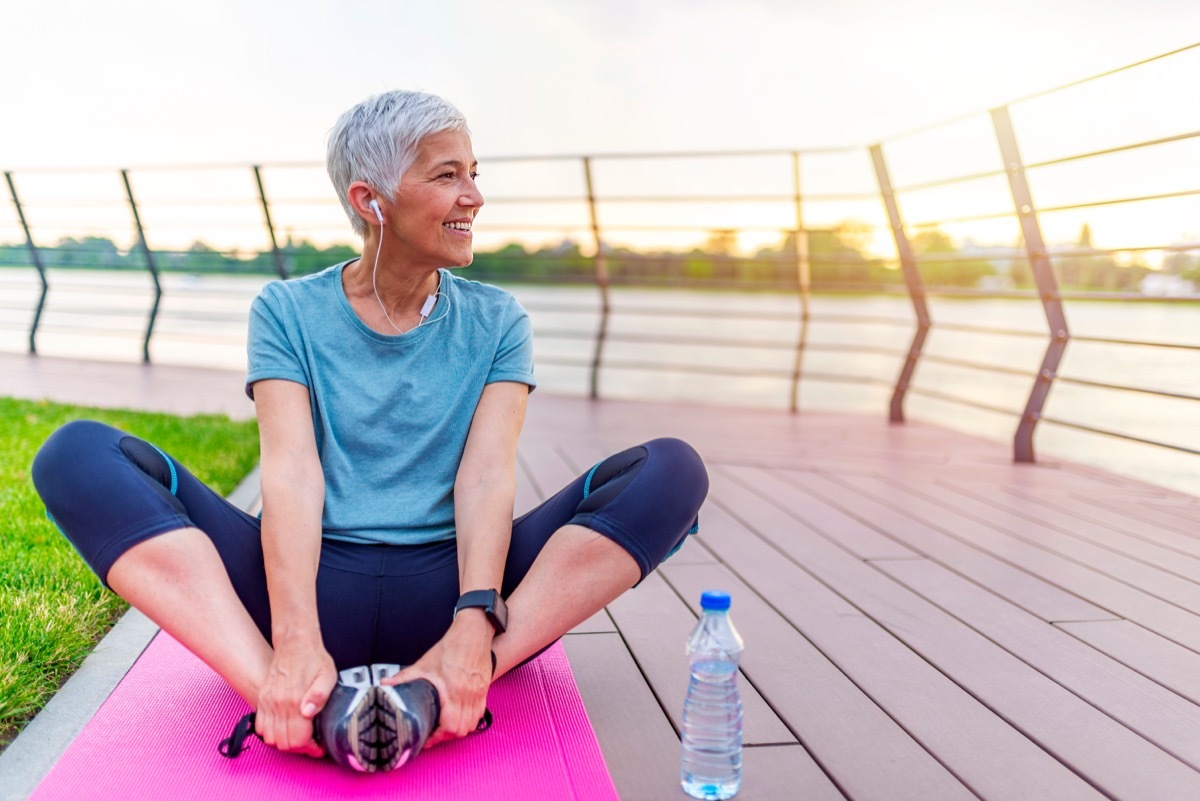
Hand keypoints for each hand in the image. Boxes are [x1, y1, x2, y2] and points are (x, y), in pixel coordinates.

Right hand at [255, 638, 337, 757]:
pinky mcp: (262, 699)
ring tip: (299, 735)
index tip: (318, 746)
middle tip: (310, 741)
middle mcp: (278, 704)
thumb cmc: (314, 659)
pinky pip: (260, 726)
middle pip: (284, 743)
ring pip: (270, 738)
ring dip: (285, 741)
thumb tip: (308, 713)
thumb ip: (320, 695)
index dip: (310, 748)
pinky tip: (284, 727)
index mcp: (295, 700)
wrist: (295, 643)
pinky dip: (271, 733)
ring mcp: (268, 702)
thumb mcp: (327, 675)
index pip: (298, 739)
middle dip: (299, 747)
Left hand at [385, 611, 493, 748]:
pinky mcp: (484, 690)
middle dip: (446, 736)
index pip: (449, 726)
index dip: (437, 737)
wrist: (474, 633)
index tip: (427, 738)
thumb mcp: (425, 663)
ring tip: (446, 728)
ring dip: (459, 730)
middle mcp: (468, 695)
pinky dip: (470, 721)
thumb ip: (405, 677)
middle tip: (434, 735)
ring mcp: (478, 694)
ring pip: (471, 725)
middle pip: (461, 730)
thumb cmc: (451, 647)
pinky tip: (460, 717)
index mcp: (453, 690)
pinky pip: (479, 714)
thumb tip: (385, 684)